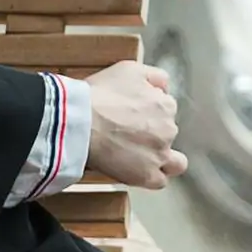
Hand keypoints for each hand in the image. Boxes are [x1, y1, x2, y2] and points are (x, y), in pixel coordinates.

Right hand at [87, 60, 185, 190]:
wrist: (80, 121)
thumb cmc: (99, 95)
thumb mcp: (131, 70)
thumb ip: (155, 77)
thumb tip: (165, 87)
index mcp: (166, 105)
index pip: (166, 111)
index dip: (148, 114)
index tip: (130, 117)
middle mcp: (169, 129)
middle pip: (166, 134)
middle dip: (151, 135)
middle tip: (126, 135)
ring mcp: (159, 154)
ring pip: (171, 161)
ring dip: (156, 157)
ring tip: (135, 156)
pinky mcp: (146, 175)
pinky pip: (159, 181)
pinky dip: (150, 176)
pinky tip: (138, 171)